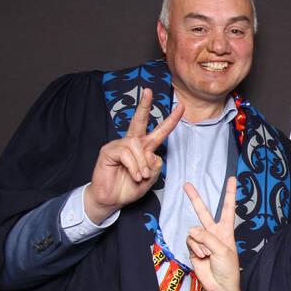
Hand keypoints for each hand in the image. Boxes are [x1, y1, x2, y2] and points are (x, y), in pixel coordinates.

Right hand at [84, 88, 183, 222]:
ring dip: (142, 164)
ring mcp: (119, 145)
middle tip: (148, 91)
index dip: (170, 120)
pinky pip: (126, 153)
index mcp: (144, 148)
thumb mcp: (150, 178)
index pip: (159, 131)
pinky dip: (133, 166)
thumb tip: (151, 153)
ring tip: (140, 176)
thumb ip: (155, 165)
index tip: (181, 108)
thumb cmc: (129, 187)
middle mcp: (132, 143)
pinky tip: (133, 175)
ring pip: (137, 145)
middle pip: (139, 121)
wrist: (111, 199)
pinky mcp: (108, 151)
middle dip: (144, 105)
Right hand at [185, 178, 241, 290]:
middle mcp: (213, 232)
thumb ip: (207, 237)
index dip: (230, 193)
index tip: (232, 179)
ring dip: (200, 243)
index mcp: (226, 230)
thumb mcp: (223, 250)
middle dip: (195, 198)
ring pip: (194, 231)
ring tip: (207, 254)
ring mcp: (202, 240)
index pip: (228, 208)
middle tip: (187, 184)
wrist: (219, 285)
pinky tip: (201, 256)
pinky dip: (195, 248)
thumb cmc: (227, 268)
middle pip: (203, 211)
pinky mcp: (193, 248)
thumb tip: (192, 229)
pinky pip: (189, 241)